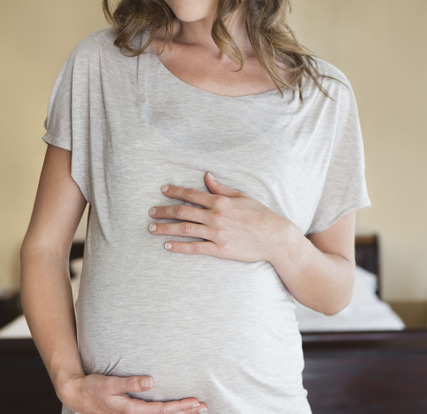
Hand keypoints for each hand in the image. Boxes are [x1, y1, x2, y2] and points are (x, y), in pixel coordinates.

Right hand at [59, 374, 207, 413]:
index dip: (180, 407)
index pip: (161, 411)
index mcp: (130, 411)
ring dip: (179, 413)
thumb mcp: (111, 383)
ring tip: (196, 409)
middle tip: (204, 407)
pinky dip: (167, 413)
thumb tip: (151, 381)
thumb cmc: (93, 389)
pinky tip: (175, 410)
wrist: (77, 396)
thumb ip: (130, 383)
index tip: (195, 402)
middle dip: (185, 412)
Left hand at [148, 173, 298, 262]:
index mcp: (220, 201)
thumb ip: (221, 188)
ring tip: (152, 229)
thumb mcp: (242, 197)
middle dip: (164, 211)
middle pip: (183, 211)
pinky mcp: (220, 249)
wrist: (275, 238)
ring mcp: (217, 234)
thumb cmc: (260, 215)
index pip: (192, 194)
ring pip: (184, 229)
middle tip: (151, 212)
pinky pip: (195, 248)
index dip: (174, 191)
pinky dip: (179, 247)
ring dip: (166, 228)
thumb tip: (207, 176)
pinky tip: (167, 245)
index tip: (162, 190)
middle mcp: (216, 216)